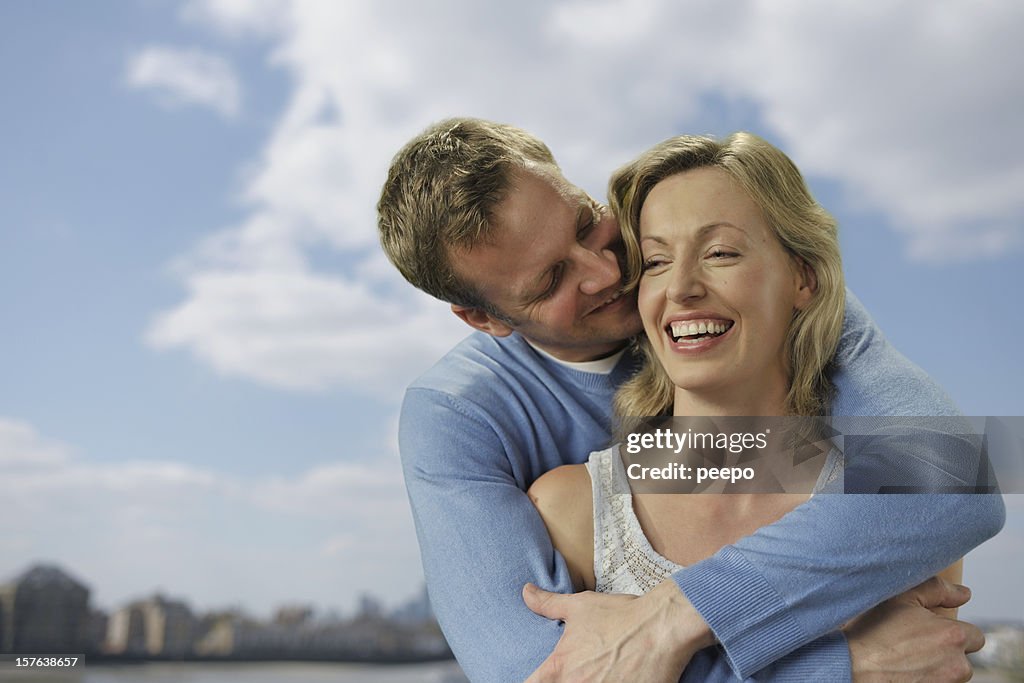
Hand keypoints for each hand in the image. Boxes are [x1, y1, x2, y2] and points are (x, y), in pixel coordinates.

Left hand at [523, 579, 712, 682]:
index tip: (538, 679)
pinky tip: (615, 681)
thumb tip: (526, 592)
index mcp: (560, 668)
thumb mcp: (579, 606)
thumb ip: (548, 604)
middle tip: (578, 674)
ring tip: (599, 677)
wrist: (662, 627)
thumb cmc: (620, 616)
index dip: (532, 682)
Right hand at [845, 577, 984, 682]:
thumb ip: (937, 589)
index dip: (951, 630)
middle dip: (947, 651)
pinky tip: (905, 670)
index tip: (930, 629)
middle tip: (916, 643)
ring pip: (951, 674)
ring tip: (907, 657)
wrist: (852, 665)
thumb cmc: (873, 631)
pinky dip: (926, 678)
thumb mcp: (901, 597)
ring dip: (937, 666)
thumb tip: (963, 593)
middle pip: (963, 658)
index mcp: (954, 636)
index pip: (975, 635)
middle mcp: (957, 665)